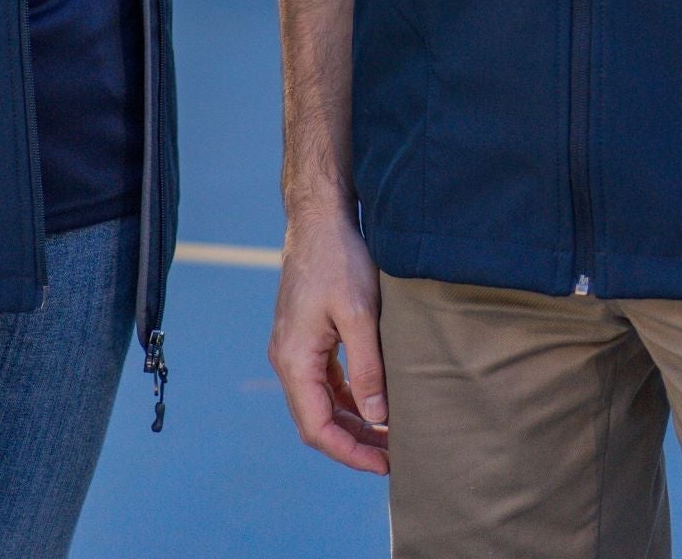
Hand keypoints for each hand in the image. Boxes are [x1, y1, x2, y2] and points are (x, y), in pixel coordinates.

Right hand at [268, 205, 389, 473]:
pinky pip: (323, 381)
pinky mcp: (305, 335)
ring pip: (321, 402)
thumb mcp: (359, 314)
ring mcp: (294, 347)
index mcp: (293, 359)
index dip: (350, 452)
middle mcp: (287, 358)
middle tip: (394, 454)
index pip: (317, 427)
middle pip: (317, 420)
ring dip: (352, 421)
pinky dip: (347, 397)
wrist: (319, 217)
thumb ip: (367, 368)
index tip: (384, 464)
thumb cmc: (338, 258)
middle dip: (354, 442)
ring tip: (389, 433)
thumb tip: (377, 417)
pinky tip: (374, 400)